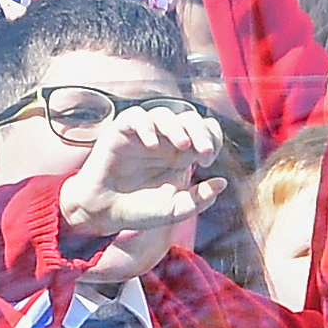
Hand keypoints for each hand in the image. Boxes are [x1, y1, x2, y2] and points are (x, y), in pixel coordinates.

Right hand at [58, 102, 230, 239]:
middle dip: (201, 131)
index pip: (205, 131)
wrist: (104, 214)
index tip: (207, 160)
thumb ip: (200, 199)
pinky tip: (152, 144)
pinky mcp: (120, 132)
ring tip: (182, 147)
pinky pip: (135, 117)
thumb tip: (223, 182)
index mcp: (182, 154)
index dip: (212, 139)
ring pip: (163, 113)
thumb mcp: (175, 210)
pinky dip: (146, 126)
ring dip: (176, 127)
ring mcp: (142, 134)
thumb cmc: (139, 210)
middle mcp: (165, 140)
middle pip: (189, 118)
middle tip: (204, 152)